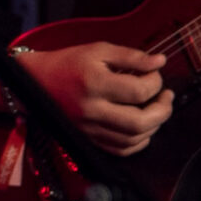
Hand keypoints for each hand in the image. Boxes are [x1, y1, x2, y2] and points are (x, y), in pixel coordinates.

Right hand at [22, 42, 173, 155]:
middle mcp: (92, 109)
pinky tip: (142, 128)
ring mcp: (89, 128)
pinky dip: (138, 142)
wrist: (34, 81)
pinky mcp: (87, 138)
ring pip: (133, 139)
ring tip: (156, 110)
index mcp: (94, 83)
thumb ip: (131, 56)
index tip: (154, 73)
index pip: (139, 91)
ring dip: (153, 126)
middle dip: (163, 110)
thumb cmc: (67, 62)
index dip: (155, 82)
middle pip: (139, 121)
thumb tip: (160, 62)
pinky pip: (120, 149)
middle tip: (166, 97)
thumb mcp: (98, 50)